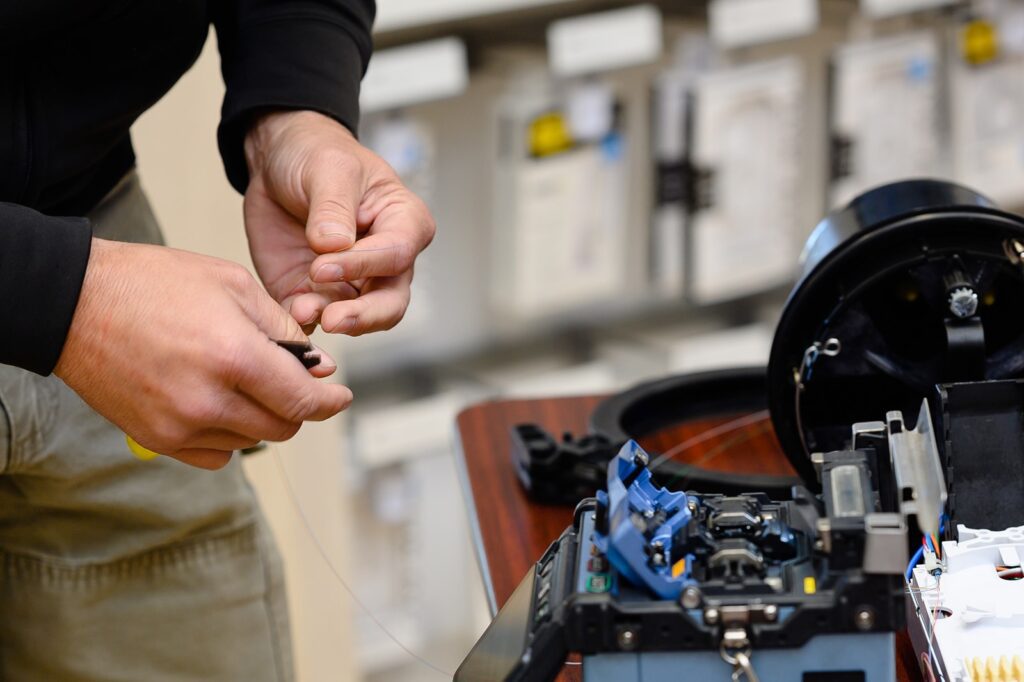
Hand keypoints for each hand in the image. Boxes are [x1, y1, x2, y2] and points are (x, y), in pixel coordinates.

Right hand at [54, 238, 351, 469]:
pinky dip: (228, 433)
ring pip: (251, 440)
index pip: (303, 401)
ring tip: (239, 377)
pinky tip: (216, 400)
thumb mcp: (234, 284)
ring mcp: (179, 425)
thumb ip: (284, 330)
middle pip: (282, 427)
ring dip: (261, 416)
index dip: (330, 402)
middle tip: (289, 378)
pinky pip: (216, 453)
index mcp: (234, 356)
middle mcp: (208, 400)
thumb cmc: (155, 283)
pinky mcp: (156, 439)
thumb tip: (319, 368)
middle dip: (296, 405)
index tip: (340, 397)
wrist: (75, 302)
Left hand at [243, 110, 434, 334]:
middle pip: (391, 303)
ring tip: (302, 309)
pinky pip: (316, 317)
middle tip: (333, 318)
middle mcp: (385, 262)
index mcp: (404, 224)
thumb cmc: (319, 154)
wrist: (277, 162)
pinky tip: (291, 312)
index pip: (396, 255)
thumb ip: (333, 207)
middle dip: (364, 316)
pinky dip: (304, 320)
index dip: (364, 264)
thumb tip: (334, 246)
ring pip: (358, 319)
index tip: (323, 264)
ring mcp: (352, 282)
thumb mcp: (329, 167)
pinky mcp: (318, 294)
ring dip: (330, 319)